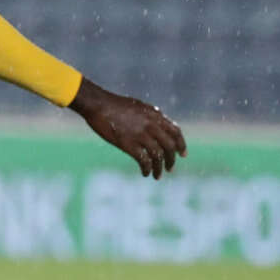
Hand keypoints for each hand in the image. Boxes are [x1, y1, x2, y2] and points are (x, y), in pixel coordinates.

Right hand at [69, 77, 186, 177]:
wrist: (97, 104)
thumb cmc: (113, 104)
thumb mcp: (138, 106)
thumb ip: (151, 116)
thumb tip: (161, 124)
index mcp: (154, 115)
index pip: (175, 132)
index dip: (181, 144)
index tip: (182, 154)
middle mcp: (151, 125)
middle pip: (169, 146)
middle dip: (171, 160)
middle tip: (170, 168)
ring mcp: (140, 135)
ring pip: (158, 156)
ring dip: (159, 168)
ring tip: (157, 175)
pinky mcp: (129, 144)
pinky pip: (144, 161)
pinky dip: (147, 169)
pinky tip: (144, 173)